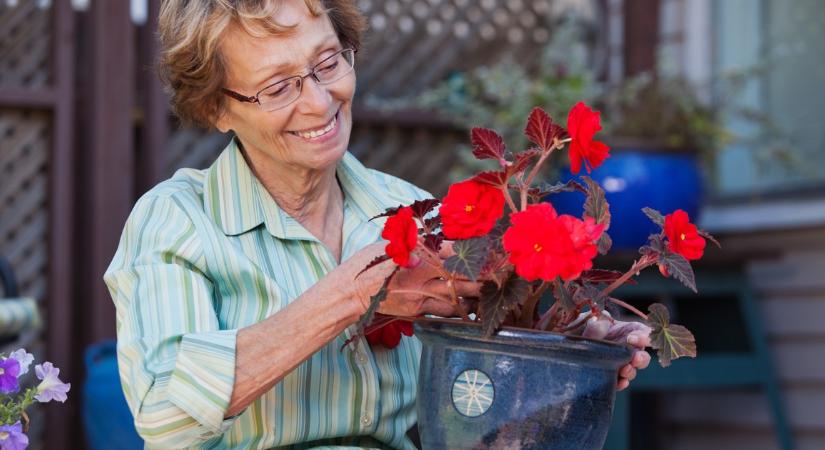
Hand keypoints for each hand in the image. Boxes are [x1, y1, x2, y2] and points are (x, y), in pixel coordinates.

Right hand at [346, 242, 480, 317]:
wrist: (351, 291)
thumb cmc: (370, 263)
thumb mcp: (392, 242)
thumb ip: (417, 237)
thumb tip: (441, 233)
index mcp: (417, 256)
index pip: (454, 251)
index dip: (474, 251)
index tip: (490, 249)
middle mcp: (423, 278)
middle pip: (462, 277)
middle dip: (483, 276)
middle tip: (501, 272)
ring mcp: (421, 297)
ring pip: (458, 298)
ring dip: (476, 295)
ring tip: (489, 290)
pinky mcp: (418, 311)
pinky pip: (445, 312)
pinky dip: (461, 309)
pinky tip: (471, 305)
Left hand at [582, 314, 651, 390]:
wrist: (574, 342)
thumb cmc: (586, 327)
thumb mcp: (589, 322)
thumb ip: (595, 324)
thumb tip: (600, 324)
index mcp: (628, 331)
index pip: (643, 333)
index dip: (643, 336)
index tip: (632, 338)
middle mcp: (628, 349)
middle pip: (642, 356)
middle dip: (641, 358)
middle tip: (635, 358)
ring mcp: (621, 363)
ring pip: (633, 370)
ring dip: (631, 371)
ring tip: (625, 370)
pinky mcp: (612, 375)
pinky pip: (620, 382)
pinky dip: (622, 383)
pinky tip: (621, 382)